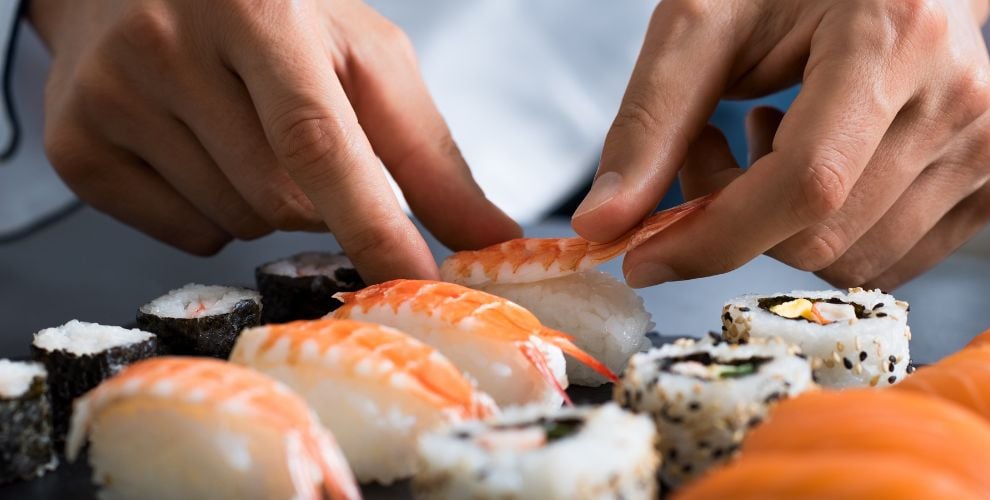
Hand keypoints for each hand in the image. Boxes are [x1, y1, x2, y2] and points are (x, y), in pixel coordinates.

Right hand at [29, 0, 519, 282]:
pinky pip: (184, 236)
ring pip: (236, 224)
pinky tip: (200, 153)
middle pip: (282, 200)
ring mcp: (112, 95)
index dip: (372, 224)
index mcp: (261, 10)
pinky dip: (214, 217)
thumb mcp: (363, 58)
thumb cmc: (270, 14)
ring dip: (267, 205)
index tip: (416, 286)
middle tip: (302, 141)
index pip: (319, 139)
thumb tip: (491, 240)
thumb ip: (428, 153)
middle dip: (319, 201)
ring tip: (244, 132)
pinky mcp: (76, 144)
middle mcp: (171, 44)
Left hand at [572, 0, 989, 289]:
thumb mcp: (704, 22)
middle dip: (732, 220)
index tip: (643, 256)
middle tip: (708, 146)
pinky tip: (813, 163)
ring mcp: (984, 146)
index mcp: (893, 35)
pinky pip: (883, 262)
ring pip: (846, 261)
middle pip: (817, 236)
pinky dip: (825, 236)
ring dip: (774, 228)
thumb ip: (649, 121)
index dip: (712, 238)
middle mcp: (957, 97)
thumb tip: (601, 225)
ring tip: (761, 142)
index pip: (804, 185)